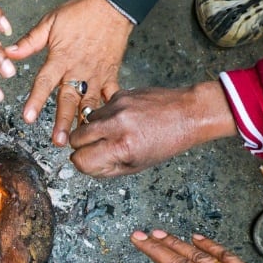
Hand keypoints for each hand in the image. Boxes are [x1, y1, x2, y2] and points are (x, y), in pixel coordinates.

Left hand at [6, 0, 132, 146]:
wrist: (113, 6)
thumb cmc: (81, 12)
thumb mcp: (50, 22)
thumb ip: (29, 42)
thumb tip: (6, 52)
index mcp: (61, 58)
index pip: (44, 82)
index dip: (36, 100)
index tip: (28, 117)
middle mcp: (79, 69)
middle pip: (68, 98)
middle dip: (63, 121)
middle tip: (59, 141)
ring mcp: (96, 74)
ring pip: (90, 102)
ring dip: (85, 121)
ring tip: (82, 139)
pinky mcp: (111, 75)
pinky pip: (112, 95)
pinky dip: (111, 110)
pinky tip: (108, 126)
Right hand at [68, 82, 235, 177]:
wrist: (187, 112)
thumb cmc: (167, 142)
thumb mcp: (137, 165)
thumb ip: (107, 168)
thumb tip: (85, 164)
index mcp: (122, 147)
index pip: (80, 159)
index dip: (84, 164)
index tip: (92, 162)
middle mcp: (116, 125)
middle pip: (75, 139)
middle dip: (82, 147)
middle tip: (98, 148)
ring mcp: (116, 107)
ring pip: (85, 122)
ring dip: (94, 130)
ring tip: (114, 133)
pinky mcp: (119, 94)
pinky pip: (100, 110)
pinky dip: (106, 118)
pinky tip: (124, 120)